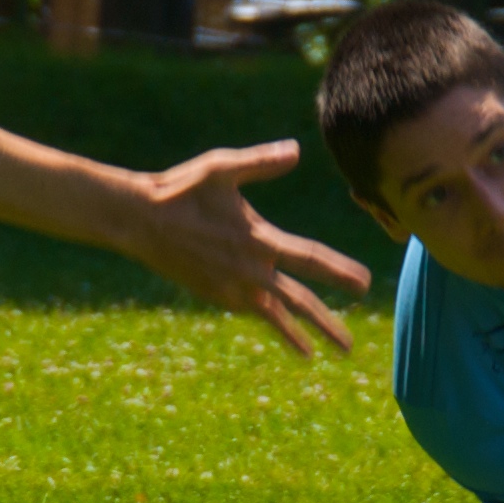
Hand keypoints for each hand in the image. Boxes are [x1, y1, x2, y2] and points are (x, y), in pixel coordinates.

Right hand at [132, 140, 376, 357]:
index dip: (339, 272)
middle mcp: (248, 271)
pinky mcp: (214, 294)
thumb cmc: (181, 189)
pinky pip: (250, 312)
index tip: (365, 284)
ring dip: (299, 333)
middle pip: (298, 302)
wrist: (138, 221)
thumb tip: (296, 150)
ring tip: (319, 352)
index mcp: (257, 240)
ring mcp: (230, 288)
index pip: (310, 259)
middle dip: (326, 324)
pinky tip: (282, 330)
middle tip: (349, 347)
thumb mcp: (222, 168)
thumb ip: (261, 162)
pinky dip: (270, 323)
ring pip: (274, 315)